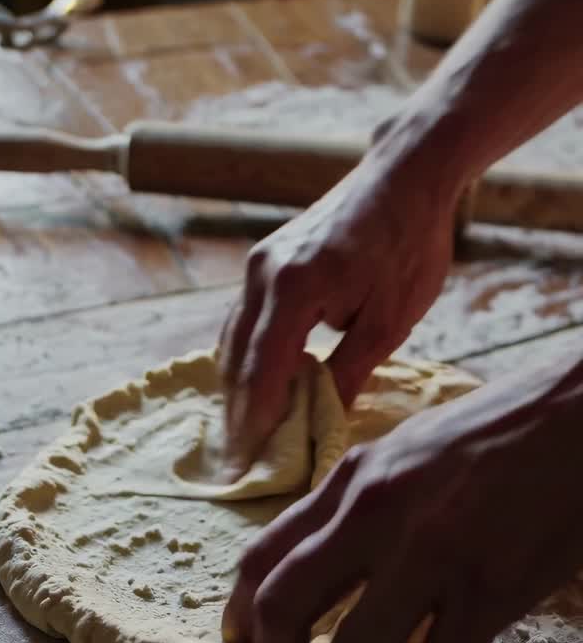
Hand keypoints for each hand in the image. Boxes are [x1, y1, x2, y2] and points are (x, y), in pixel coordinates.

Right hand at [219, 143, 457, 469]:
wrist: (404, 174)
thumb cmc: (409, 244)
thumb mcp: (390, 320)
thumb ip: (349, 372)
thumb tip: (322, 422)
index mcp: (295, 290)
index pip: (263, 373)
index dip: (254, 425)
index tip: (247, 467)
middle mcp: (263, 275)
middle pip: (236, 361)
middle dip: (237, 415)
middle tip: (236, 464)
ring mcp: (258, 264)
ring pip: (233, 340)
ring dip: (237, 388)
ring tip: (243, 435)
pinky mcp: (263, 260)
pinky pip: (243, 320)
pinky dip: (246, 358)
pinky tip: (256, 387)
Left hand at [222, 359, 582, 642]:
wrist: (580, 419)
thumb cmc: (494, 433)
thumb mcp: (404, 452)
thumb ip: (355, 503)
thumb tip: (314, 563)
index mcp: (354, 479)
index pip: (263, 555)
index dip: (242, 610)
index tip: (244, 638)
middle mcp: (379, 515)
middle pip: (285, 606)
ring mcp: (434, 557)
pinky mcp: (490, 593)